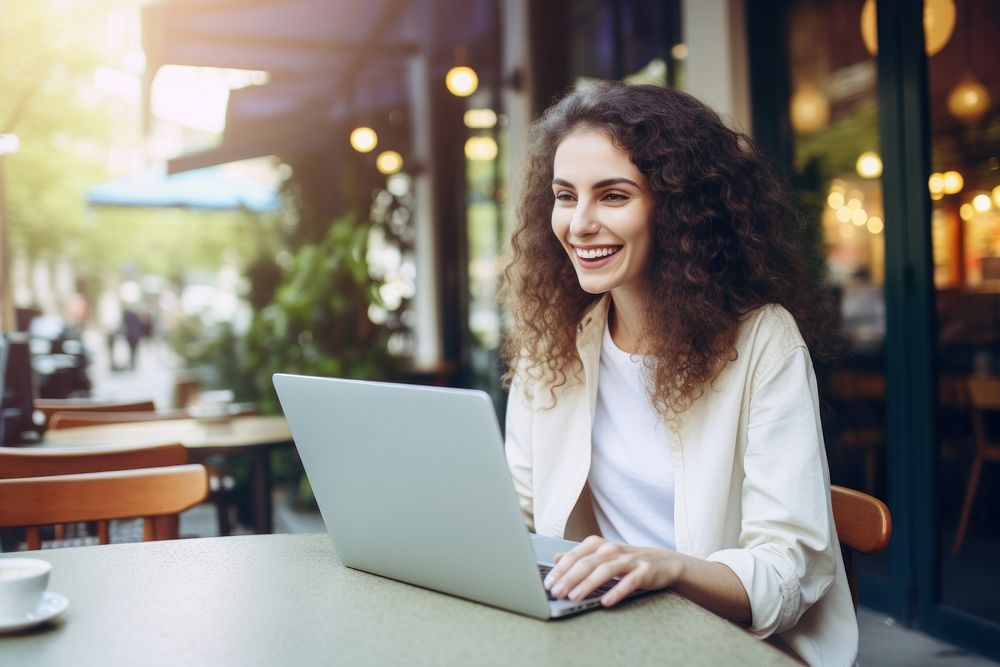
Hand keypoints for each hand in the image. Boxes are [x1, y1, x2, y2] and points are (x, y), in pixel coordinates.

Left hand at [543, 535, 684, 606]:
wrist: (664, 562)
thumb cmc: (627, 561)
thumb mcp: (602, 556)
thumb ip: (580, 557)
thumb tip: (556, 557)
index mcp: (599, 544)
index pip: (574, 556)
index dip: (559, 570)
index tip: (547, 584)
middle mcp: (612, 549)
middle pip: (586, 563)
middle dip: (569, 578)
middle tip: (556, 592)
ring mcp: (629, 559)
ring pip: (604, 570)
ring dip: (587, 584)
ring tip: (574, 597)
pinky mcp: (644, 571)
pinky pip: (629, 582)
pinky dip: (616, 591)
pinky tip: (605, 602)